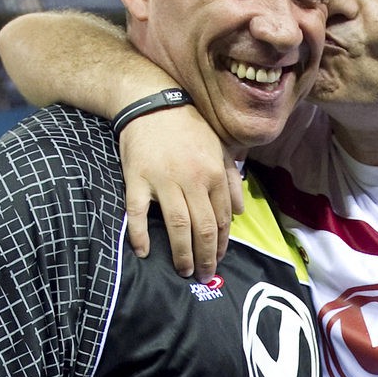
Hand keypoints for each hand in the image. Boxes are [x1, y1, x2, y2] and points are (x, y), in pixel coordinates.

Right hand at [118, 112, 243, 278]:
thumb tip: (240, 212)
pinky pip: (137, 212)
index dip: (222, 243)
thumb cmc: (188, 126)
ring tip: (184, 271)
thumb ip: (231, 180)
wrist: (151, 101)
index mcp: (214, 174)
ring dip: (182, 254)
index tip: (219, 259)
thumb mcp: (218, 148)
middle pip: (204, 229)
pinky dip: (139, 234)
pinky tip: (144, 251)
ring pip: (178, 226)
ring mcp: (164, 180)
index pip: (222, 218)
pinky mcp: (137, 179)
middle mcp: (193, 180)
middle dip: (206, 256)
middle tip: (204, 275)